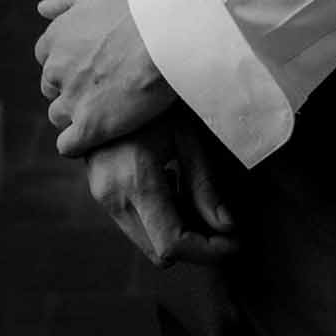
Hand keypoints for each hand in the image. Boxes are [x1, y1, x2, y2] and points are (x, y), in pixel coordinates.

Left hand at [34, 0, 174, 155]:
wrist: (164, 36)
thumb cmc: (136, 8)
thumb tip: (42, 8)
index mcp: (57, 37)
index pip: (46, 54)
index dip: (67, 57)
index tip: (88, 59)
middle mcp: (57, 69)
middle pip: (51, 86)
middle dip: (69, 85)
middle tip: (101, 82)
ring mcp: (72, 100)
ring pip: (58, 115)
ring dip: (74, 114)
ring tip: (104, 109)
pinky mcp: (89, 127)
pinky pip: (68, 146)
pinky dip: (78, 144)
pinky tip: (97, 136)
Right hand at [85, 114, 238, 268]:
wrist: (104, 82)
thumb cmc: (153, 100)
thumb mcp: (184, 134)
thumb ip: (204, 184)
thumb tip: (227, 227)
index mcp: (136, 179)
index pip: (172, 244)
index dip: (207, 251)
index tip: (234, 242)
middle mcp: (113, 196)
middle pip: (159, 254)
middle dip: (195, 246)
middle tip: (224, 225)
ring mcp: (102, 198)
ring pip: (147, 244)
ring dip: (176, 233)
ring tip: (195, 193)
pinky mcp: (100, 195)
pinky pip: (136, 226)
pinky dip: (159, 220)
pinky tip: (172, 184)